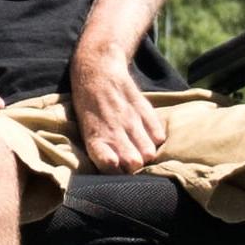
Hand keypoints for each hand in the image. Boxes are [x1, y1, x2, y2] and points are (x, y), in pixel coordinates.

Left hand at [69, 46, 166, 168]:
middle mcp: (113, 130)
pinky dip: (155, 140)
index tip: (116, 169)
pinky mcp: (144, 109)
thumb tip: (117, 171)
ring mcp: (130, 120)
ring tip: (140, 150)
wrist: (97, 71)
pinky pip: (158, 135)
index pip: (108, 164)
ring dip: (146, 155)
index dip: (114, 173)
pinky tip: (147, 136)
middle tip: (130, 162)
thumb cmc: (89, 107)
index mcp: (94, 137)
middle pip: (134, 163)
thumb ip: (101, 151)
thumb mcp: (85, 130)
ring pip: (149, 153)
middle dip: (133, 168)